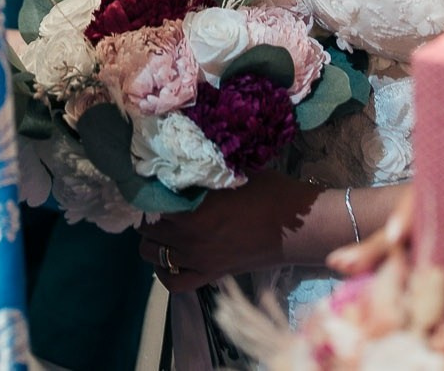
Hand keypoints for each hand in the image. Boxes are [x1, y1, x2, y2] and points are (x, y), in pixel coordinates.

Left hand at [137, 172, 321, 290]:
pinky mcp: (210, 276)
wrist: (296, 227)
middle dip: (148, 211)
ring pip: (152, 254)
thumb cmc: (268, 191)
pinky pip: (173, 282)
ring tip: (164, 224)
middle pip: (147, 228)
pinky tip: (169, 257)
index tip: (151, 178)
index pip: (150, 200)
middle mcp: (189, 239)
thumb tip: (175, 159)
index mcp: (192, 211)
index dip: (147, 188)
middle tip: (158, 199)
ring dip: (153, 238)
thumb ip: (200, 171)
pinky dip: (164, 271)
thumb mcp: (229, 171)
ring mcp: (198, 261)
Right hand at [329, 185, 443, 341]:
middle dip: (379, 241)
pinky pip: (419, 278)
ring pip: (407, 250)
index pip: (437, 190)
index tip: (401, 234)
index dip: (413, 209)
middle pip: (410, 221)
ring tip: (341, 271)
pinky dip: (393, 286)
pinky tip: (364, 296)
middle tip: (346, 262)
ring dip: (374, 261)